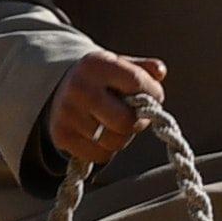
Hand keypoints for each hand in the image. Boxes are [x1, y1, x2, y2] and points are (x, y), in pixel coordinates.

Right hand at [43, 54, 170, 166]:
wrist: (62, 91)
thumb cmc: (103, 80)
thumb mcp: (121, 66)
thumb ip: (144, 69)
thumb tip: (160, 71)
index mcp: (95, 64)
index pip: (136, 82)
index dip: (153, 94)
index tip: (154, 96)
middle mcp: (78, 87)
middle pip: (126, 121)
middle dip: (138, 122)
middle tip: (135, 115)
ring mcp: (67, 113)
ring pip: (114, 142)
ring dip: (123, 137)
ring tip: (116, 124)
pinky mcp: (61, 136)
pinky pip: (100, 156)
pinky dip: (106, 150)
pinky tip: (101, 134)